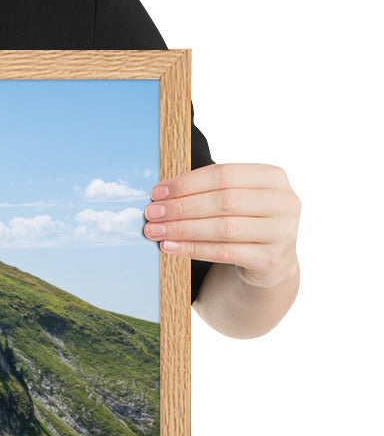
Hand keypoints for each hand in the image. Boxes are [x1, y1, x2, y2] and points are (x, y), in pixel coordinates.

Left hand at [143, 163, 300, 287]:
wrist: (272, 261)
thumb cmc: (245, 221)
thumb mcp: (237, 198)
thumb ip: (208, 190)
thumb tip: (160, 194)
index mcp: (273, 177)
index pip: (224, 174)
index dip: (187, 183)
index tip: (157, 192)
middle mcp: (284, 202)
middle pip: (223, 201)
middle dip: (181, 207)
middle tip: (151, 213)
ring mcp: (283, 232)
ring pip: (223, 228)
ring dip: (182, 229)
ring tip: (155, 231)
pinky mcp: (273, 259)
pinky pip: (224, 252)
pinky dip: (193, 249)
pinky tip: (170, 247)